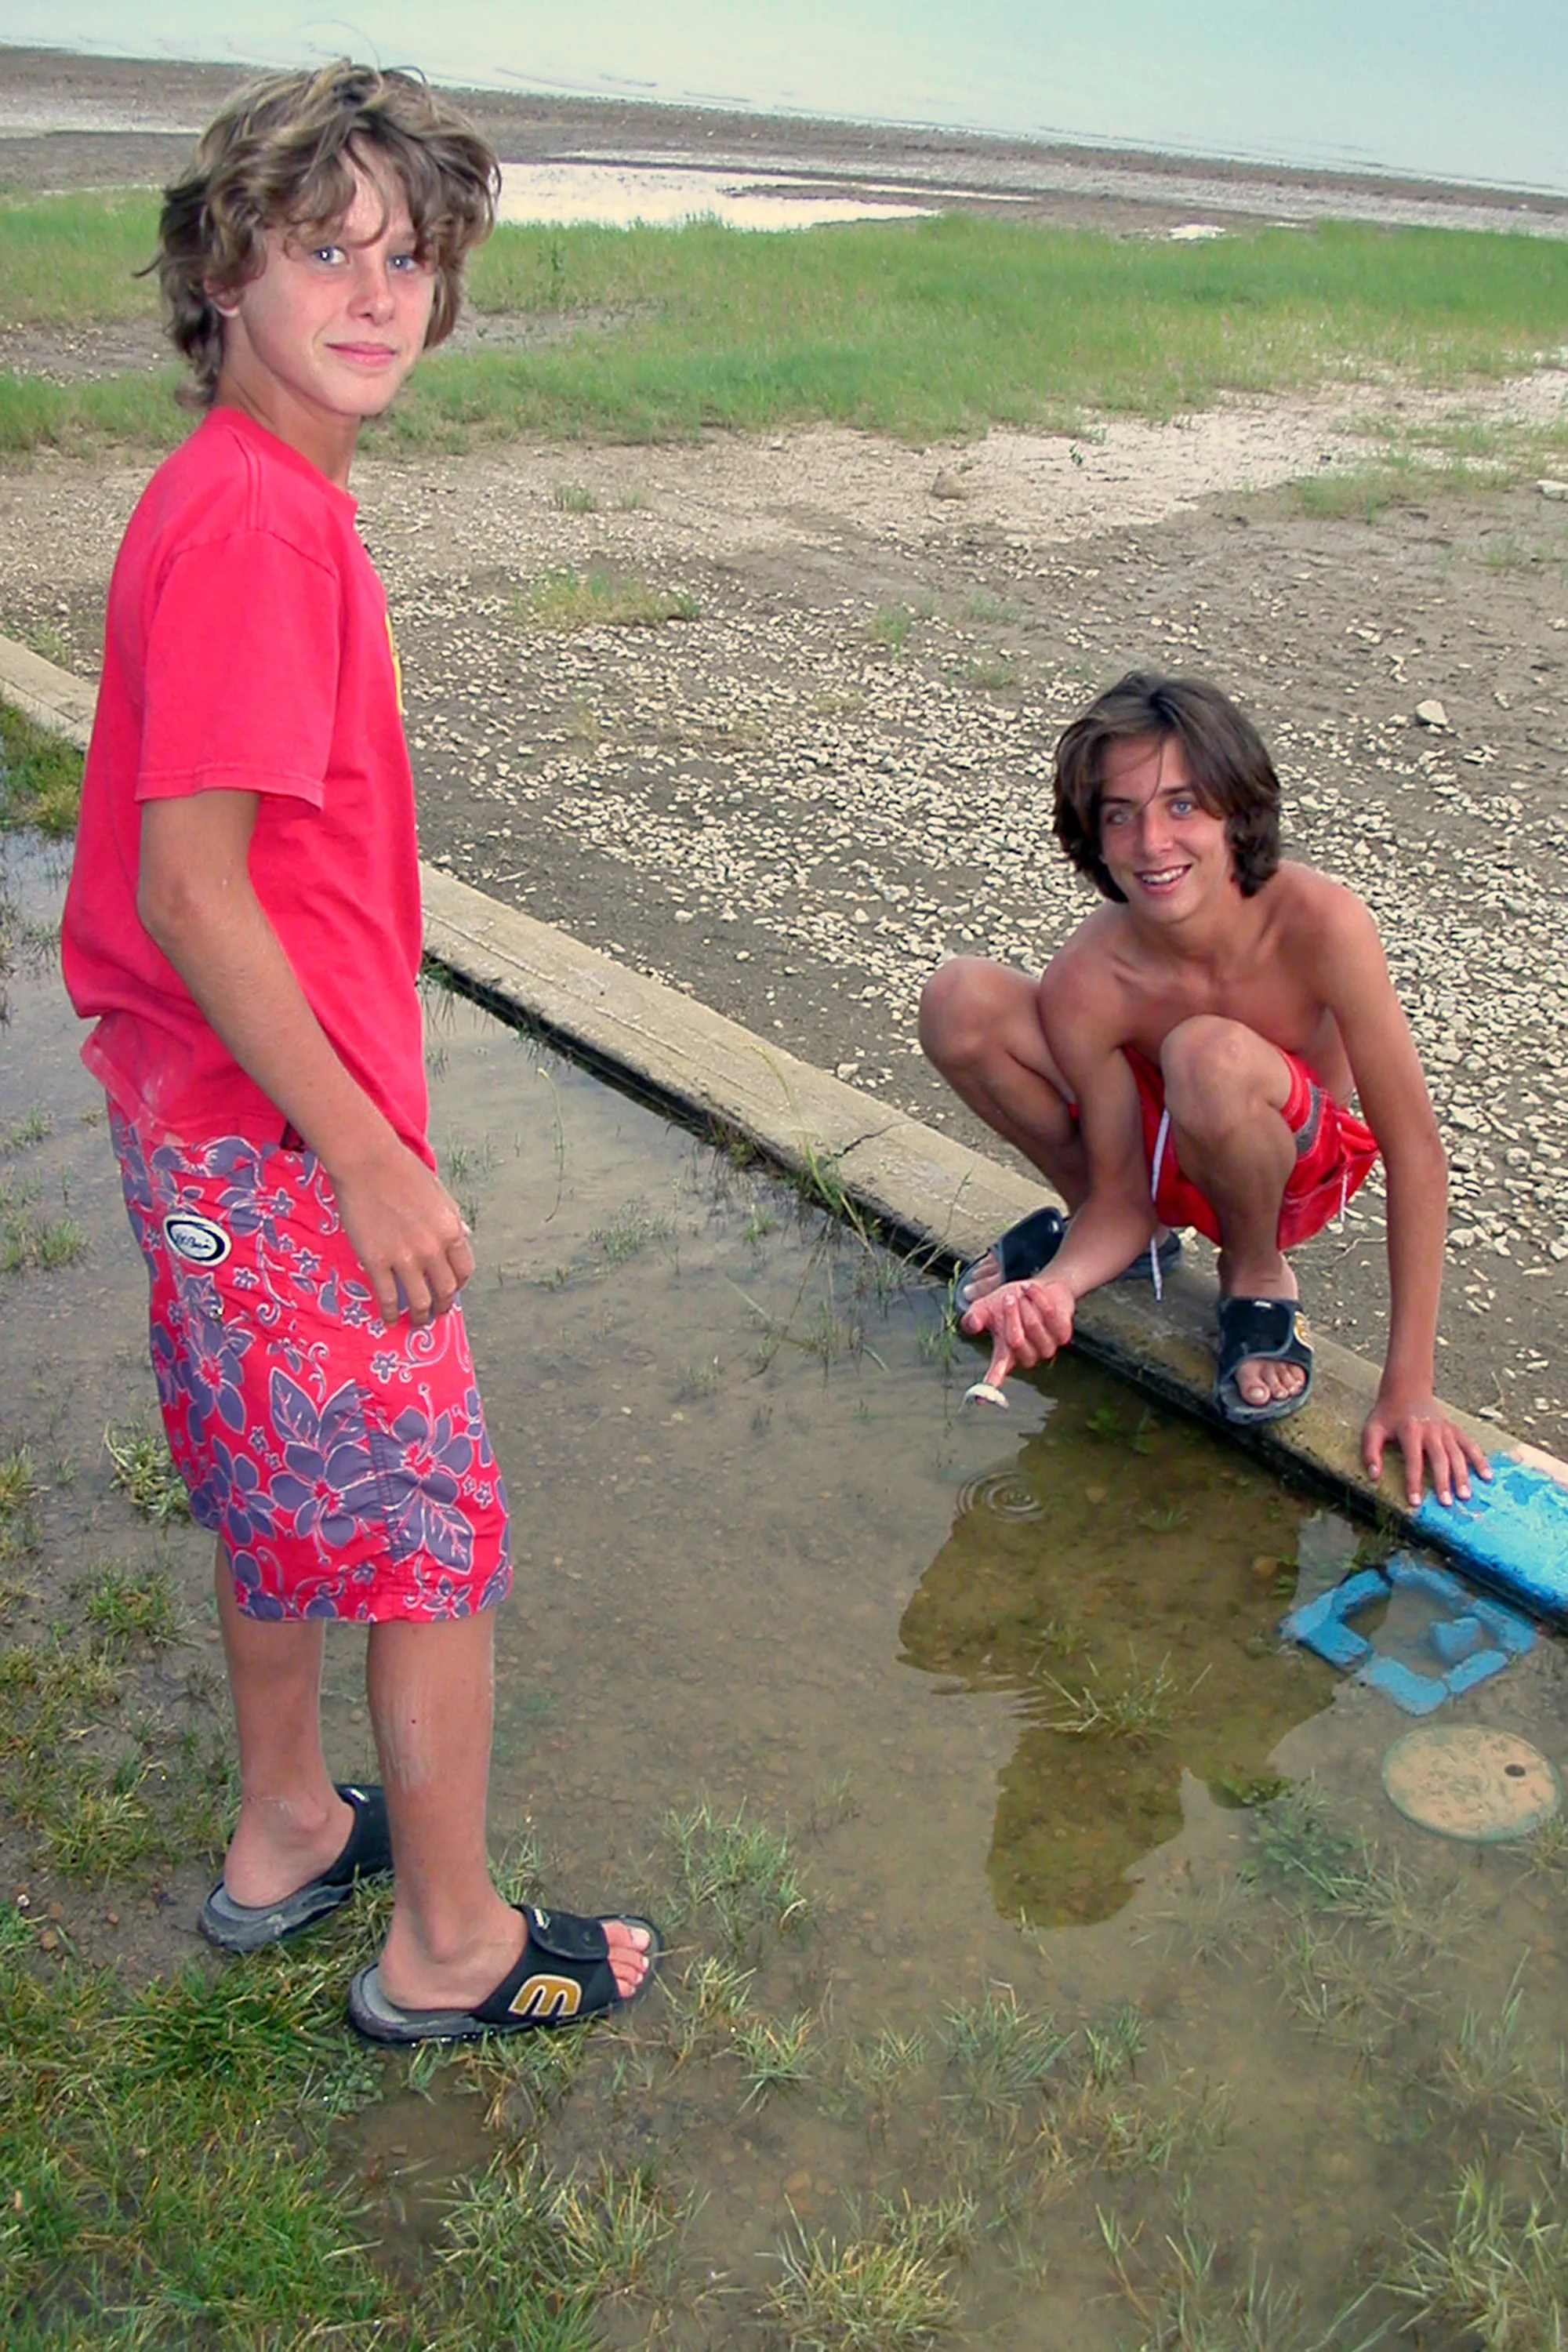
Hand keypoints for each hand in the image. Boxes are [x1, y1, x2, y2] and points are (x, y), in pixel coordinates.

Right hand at [331, 1139, 474, 1324]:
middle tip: (435, 1313)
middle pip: (445, 1291)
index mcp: (451, 1230)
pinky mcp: (377, 1262)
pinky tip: (389, 1319)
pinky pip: (388, 1297)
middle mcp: (433, 1248)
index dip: (458, 1286)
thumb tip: (467, 1236)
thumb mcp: (439, 1194)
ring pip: (419, 1301)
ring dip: (420, 1317)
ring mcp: (405, 1258)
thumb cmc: (403, 1171)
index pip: (464, 1271)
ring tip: (415, 1322)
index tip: (450, 1291)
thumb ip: (453, 1219)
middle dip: (442, 1307)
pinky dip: (390, 1313)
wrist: (368, 1162)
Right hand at [962, 1276, 1075, 1388]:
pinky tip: (1032, 1291)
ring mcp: (1047, 1347)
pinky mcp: (1063, 1335)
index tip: (981, 1399)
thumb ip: (975, 1316)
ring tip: (1021, 1293)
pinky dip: (1039, 1298)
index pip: (997, 1373)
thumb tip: (971, 1324)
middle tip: (1008, 1298)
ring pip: (1034, 1327)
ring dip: (1026, 1305)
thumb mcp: (986, 1307)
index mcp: (1006, 1354)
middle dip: (1011, 1315)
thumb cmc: (1012, 1301)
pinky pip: (1050, 1316)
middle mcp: (1027, 1356)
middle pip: (1016, 1340)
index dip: (989, 1386)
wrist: (1040, 1287)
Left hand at [1362, 1383, 1492, 1508]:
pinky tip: (1487, 1477)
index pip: (1413, 1460)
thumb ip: (1370, 1452)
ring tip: (1465, 1496)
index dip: (1413, 1482)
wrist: (1406, 1389)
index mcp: (1409, 1430)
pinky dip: (1480, 1460)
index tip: (1415, 1502)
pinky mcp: (1455, 1429)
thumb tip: (1374, 1477)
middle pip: (1440, 1459)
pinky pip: (1470, 1446)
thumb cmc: (1387, 1414)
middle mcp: (1431, 1430)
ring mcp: (1445, 1429)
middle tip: (1446, 1503)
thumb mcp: (1371, 1429)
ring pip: (1458, 1454)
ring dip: (1462, 1476)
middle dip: (1443, 1481)